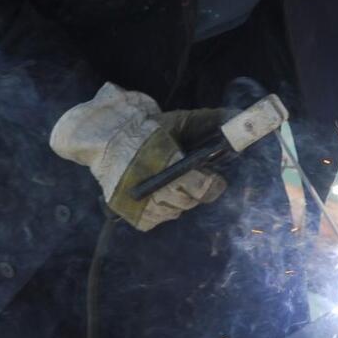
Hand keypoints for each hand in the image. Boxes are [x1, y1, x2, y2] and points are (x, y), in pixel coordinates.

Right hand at [51, 83, 230, 231]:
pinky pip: (154, 221)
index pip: (202, 187)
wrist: (102, 137)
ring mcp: (139, 203)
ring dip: (179, 201)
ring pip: (174, 212)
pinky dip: (160, 211)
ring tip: (172, 184)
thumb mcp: (175, 121)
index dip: (213, 185)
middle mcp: (153, 186)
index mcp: (166, 161)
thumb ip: (206, 121)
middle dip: (196, 190)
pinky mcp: (128, 213)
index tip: (216, 178)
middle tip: (192, 178)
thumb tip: (235, 116)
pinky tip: (158, 196)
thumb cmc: (143, 128)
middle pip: (190, 201)